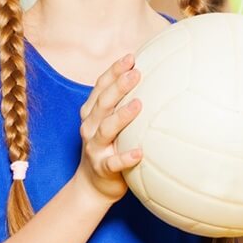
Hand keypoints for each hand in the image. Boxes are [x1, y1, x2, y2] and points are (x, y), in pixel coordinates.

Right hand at [74, 54, 142, 202]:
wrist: (92, 185)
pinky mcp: (102, 168)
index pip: (101, 87)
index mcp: (92, 112)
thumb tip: (151, 77)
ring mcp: (95, 148)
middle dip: (118, 86)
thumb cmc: (108, 146)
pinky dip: (125, 158)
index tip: (132, 57)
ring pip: (106, 129)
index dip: (114, 71)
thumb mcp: (110, 122)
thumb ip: (122, 103)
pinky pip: (113, 163)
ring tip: (139, 104)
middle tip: (136, 73)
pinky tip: (139, 153)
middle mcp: (90, 127)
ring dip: (122, 116)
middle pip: (103, 103)